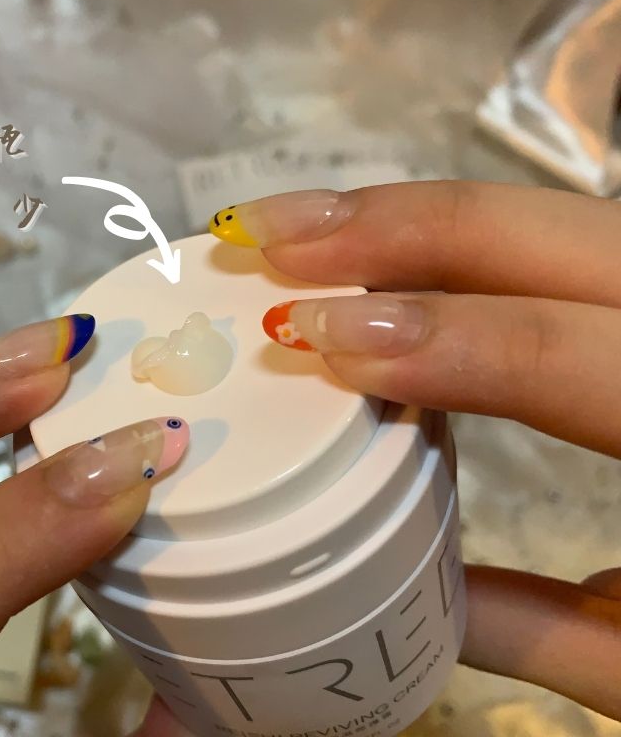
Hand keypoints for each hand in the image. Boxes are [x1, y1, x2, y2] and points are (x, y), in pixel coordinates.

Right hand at [211, 181, 620, 719]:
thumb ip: (553, 631)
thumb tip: (423, 605)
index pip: (568, 354)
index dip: (439, 336)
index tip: (312, 333)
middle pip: (567, 233)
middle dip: (406, 224)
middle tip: (274, 235)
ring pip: (568, 218)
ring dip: (427, 216)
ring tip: (308, 229)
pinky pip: (574, 250)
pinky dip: (471, 242)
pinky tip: (392, 254)